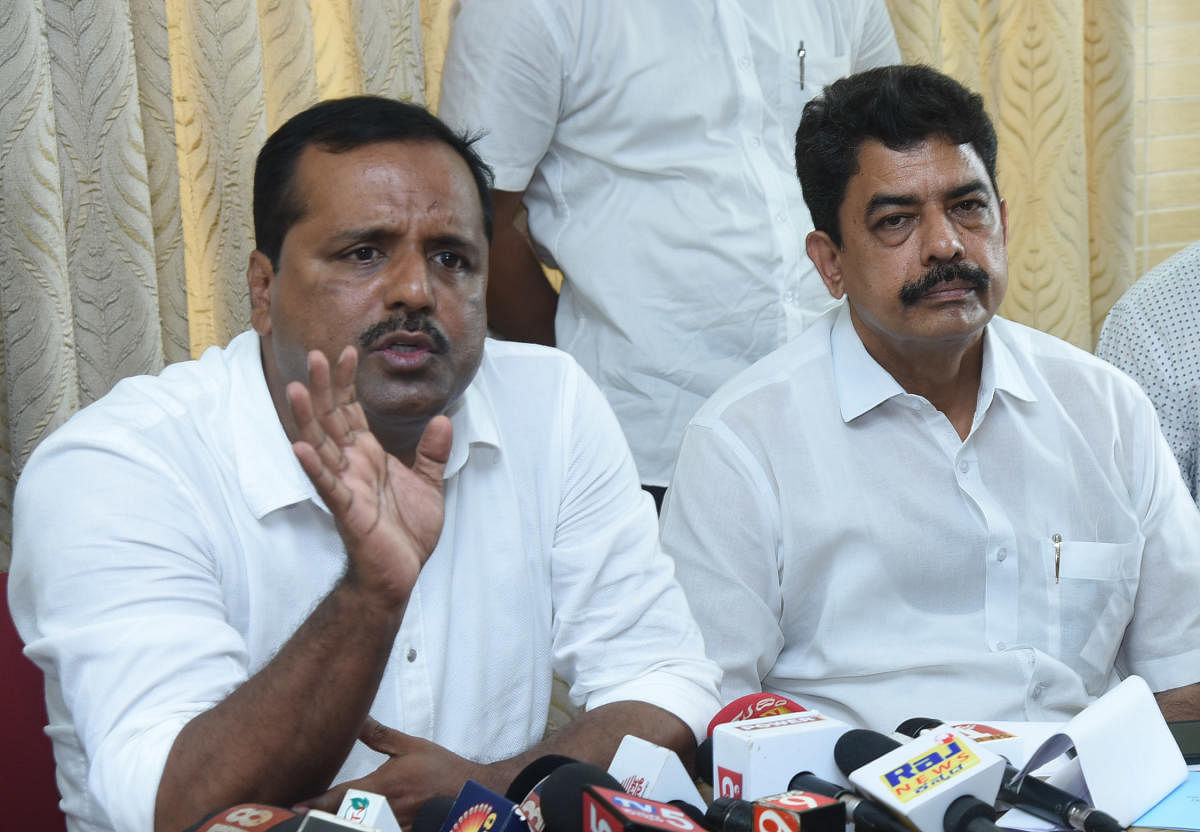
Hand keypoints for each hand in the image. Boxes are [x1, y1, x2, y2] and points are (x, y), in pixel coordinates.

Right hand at [287, 346, 451, 608]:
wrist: (400, 574)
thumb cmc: (406, 532)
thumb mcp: (428, 484)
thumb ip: (433, 453)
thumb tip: (443, 419)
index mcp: (369, 456)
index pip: (352, 412)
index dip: (348, 384)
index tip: (348, 352)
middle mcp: (352, 465)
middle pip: (332, 420)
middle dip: (324, 389)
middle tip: (316, 355)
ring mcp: (346, 486)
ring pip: (321, 446)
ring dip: (308, 418)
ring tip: (295, 389)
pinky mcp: (347, 510)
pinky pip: (328, 486)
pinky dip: (314, 467)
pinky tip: (301, 448)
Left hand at [299, 718, 489, 826]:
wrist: (470, 794)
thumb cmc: (441, 769)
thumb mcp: (411, 747)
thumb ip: (379, 736)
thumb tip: (356, 719)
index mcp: (382, 787)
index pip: (341, 797)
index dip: (316, 805)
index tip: (296, 807)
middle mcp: (383, 811)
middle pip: (344, 820)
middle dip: (323, 819)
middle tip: (301, 817)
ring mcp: (393, 827)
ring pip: (361, 827)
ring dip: (344, 823)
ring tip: (321, 821)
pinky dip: (366, 826)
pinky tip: (359, 822)